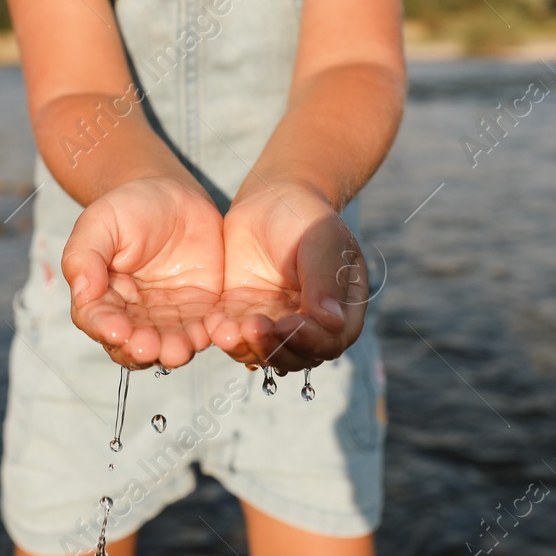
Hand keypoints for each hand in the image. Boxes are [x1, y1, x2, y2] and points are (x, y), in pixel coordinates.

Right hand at [60, 176, 224, 368]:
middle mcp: (132, 314)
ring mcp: (167, 315)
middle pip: (132, 343)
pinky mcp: (198, 310)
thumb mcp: (101, 221)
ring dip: (171, 352)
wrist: (174, 195)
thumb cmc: (129, 207)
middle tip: (148, 348)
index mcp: (102, 296)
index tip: (117, 331)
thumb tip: (82, 293)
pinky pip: (201, 329)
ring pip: (166, 343)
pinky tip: (206, 335)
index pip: (98, 320)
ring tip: (177, 351)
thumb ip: (85, 255)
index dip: (106, 328)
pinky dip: (203, 337)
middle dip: (140, 349)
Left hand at [207, 181, 368, 371]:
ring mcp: (276, 322)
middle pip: (297, 356)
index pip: (332, 340)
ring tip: (228, 331)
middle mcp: (310, 323)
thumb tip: (333, 323)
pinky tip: (215, 324)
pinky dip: (227, 337)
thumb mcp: (321, 239)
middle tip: (253, 328)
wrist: (270, 199)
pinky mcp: (245, 316)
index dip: (312, 340)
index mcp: (341, 308)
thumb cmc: (305, 216)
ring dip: (247, 348)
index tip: (290, 324)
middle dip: (275, 349)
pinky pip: (237, 338)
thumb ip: (325, 280)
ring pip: (265, 353)